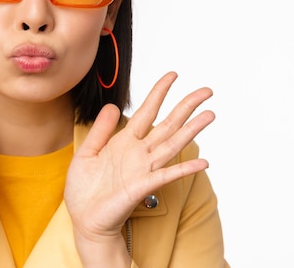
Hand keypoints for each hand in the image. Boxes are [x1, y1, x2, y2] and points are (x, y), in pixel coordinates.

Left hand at [64, 72, 213, 263]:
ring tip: (209, 115)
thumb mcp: (86, 153)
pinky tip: (202, 162)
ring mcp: (143, 169)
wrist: (84, 219)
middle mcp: (139, 153)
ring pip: (172, 144)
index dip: (159, 93)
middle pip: (167, 124)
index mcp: (124, 142)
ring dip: (191, 130)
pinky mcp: (142, 186)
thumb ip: (100, 130)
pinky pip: (166, 175)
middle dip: (186, 107)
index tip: (172, 75)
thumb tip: (113, 106)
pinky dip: (184, 169)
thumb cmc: (84, 190)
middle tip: (206, 91)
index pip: (146, 112)